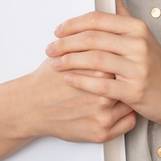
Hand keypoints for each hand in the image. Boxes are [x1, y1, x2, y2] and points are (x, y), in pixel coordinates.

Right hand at [11, 54, 137, 144]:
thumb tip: (110, 26)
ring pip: (131, 103)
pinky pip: (128, 123)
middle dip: (128, 77)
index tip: (123, 58)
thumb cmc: (46, 81)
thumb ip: (90, 42)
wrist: (30, 107)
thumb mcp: (66, 52)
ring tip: (123, 89)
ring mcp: (103, 117)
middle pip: (129, 82)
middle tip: (126, 73)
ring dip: (128, 96)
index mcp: (98, 73)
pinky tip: (121, 106)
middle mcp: (103, 96)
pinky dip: (127, 115)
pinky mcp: (101, 133)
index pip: (123, 62)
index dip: (123, 59)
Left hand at [48, 0, 160, 126]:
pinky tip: (68, 79)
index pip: (97, 19)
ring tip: (54, 63)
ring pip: (95, 60)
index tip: (58, 31)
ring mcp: (137, 68)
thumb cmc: (157, 66)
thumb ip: (124, 17)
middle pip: (92, 38)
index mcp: (137, 28)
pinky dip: (81, 81)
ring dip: (69, 60)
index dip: (73, 24)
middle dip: (66, 43)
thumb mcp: (143, 37)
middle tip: (50, 48)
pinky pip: (101, 84)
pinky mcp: (135, 90)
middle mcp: (138, 45)